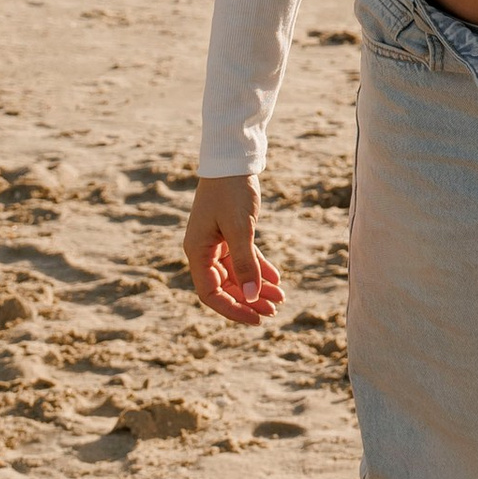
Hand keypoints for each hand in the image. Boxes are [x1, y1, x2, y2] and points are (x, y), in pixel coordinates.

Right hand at [184, 173, 282, 322]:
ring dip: (257, 287)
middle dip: (249, 300)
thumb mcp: (240, 229)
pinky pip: (244, 259)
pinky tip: (277, 280)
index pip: (211, 293)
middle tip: (274, 311)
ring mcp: (217, 243)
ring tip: (280, 299)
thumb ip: (246, 264)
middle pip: (225, 287)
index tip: (256, 318)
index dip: (232, 309)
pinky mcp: (231, 234)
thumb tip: (250, 297)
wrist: (233, 160)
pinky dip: (259, 269)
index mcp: (197, 252)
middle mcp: (204, 251)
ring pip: (237, 274)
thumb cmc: (232, 192)